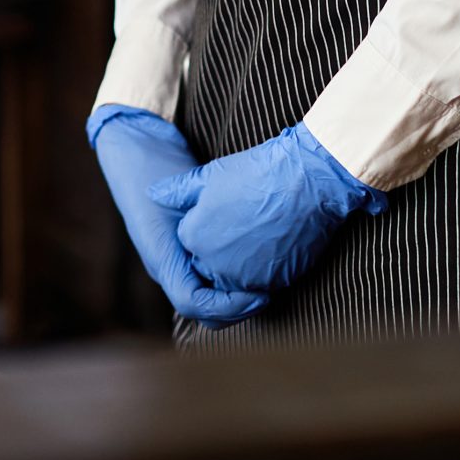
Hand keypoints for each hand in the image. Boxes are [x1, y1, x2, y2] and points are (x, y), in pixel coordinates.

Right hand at [89, 106, 269, 326]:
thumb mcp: (173, 187)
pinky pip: (207, 283)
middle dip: (237, 308)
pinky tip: (253, 268)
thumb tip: (223, 238)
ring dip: (235, 298)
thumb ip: (191, 208)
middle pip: (203, 311)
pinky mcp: (182, 253)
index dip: (228, 306)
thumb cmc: (151, 165)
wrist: (132, 148)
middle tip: (269, 292)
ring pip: (207, 300)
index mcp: (161, 255)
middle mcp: (167, 266)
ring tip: (266, 283)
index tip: (260, 293)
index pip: (193, 304)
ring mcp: (173, 261)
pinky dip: (230, 284)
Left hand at [147, 123, 386, 296]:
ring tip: (257, 236)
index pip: (190, 242)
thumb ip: (177, 191)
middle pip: (208, 266)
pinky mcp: (274, 283)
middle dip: (219, 251)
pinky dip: (264, 273)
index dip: (205, 226)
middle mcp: (215, 263)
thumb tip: (154, 194)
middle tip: (241, 224)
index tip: (223, 210)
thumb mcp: (209, 176)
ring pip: (234, 281)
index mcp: (194, 237)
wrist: (305, 181)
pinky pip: (261, 287)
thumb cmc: (255, 172)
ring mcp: (245, 277)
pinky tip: (274, 247)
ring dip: (241, 266)